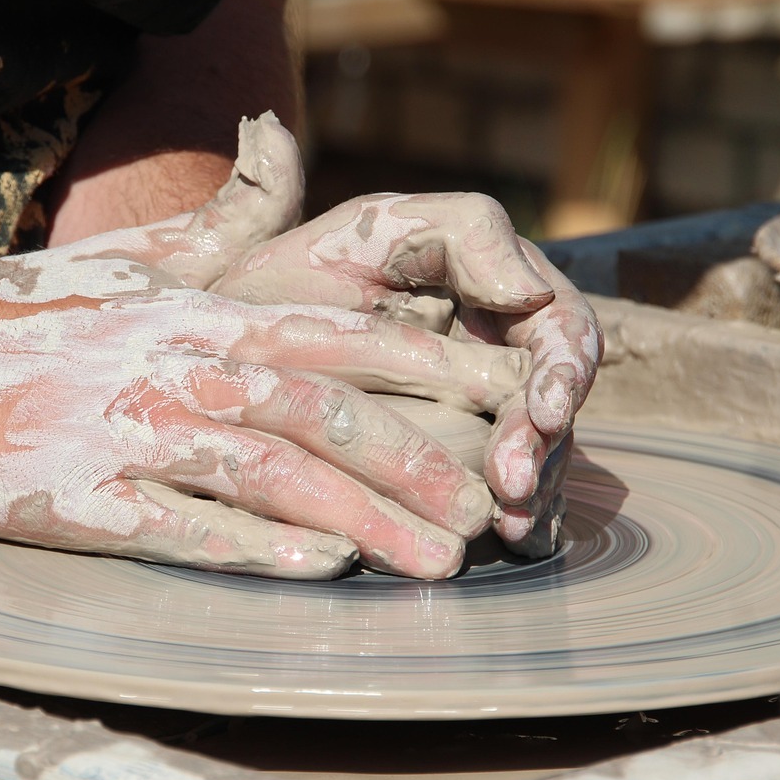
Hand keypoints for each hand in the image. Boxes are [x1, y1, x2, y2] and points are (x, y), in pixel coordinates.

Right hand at [0, 147, 530, 579]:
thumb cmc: (36, 311)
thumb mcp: (138, 252)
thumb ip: (226, 209)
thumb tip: (277, 130)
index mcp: (207, 312)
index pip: (346, 335)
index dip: (434, 365)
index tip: (504, 394)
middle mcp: (185, 366)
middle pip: (326, 414)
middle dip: (419, 461)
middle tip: (490, 508)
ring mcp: (137, 432)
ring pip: (273, 477)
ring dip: (363, 520)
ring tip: (434, 560)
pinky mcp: (89, 498)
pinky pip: (188, 529)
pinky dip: (259, 549)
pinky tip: (323, 570)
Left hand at [209, 123, 601, 556]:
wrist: (215, 351)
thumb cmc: (291, 280)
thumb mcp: (368, 233)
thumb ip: (462, 234)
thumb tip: (533, 291)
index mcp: (494, 294)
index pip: (560, 328)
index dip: (564, 368)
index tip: (540, 408)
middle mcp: (496, 358)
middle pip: (553, 403)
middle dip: (546, 443)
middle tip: (515, 483)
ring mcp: (474, 418)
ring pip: (536, 455)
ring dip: (534, 491)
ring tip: (508, 527)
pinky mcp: (446, 470)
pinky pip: (495, 497)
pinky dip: (513, 520)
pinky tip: (509, 545)